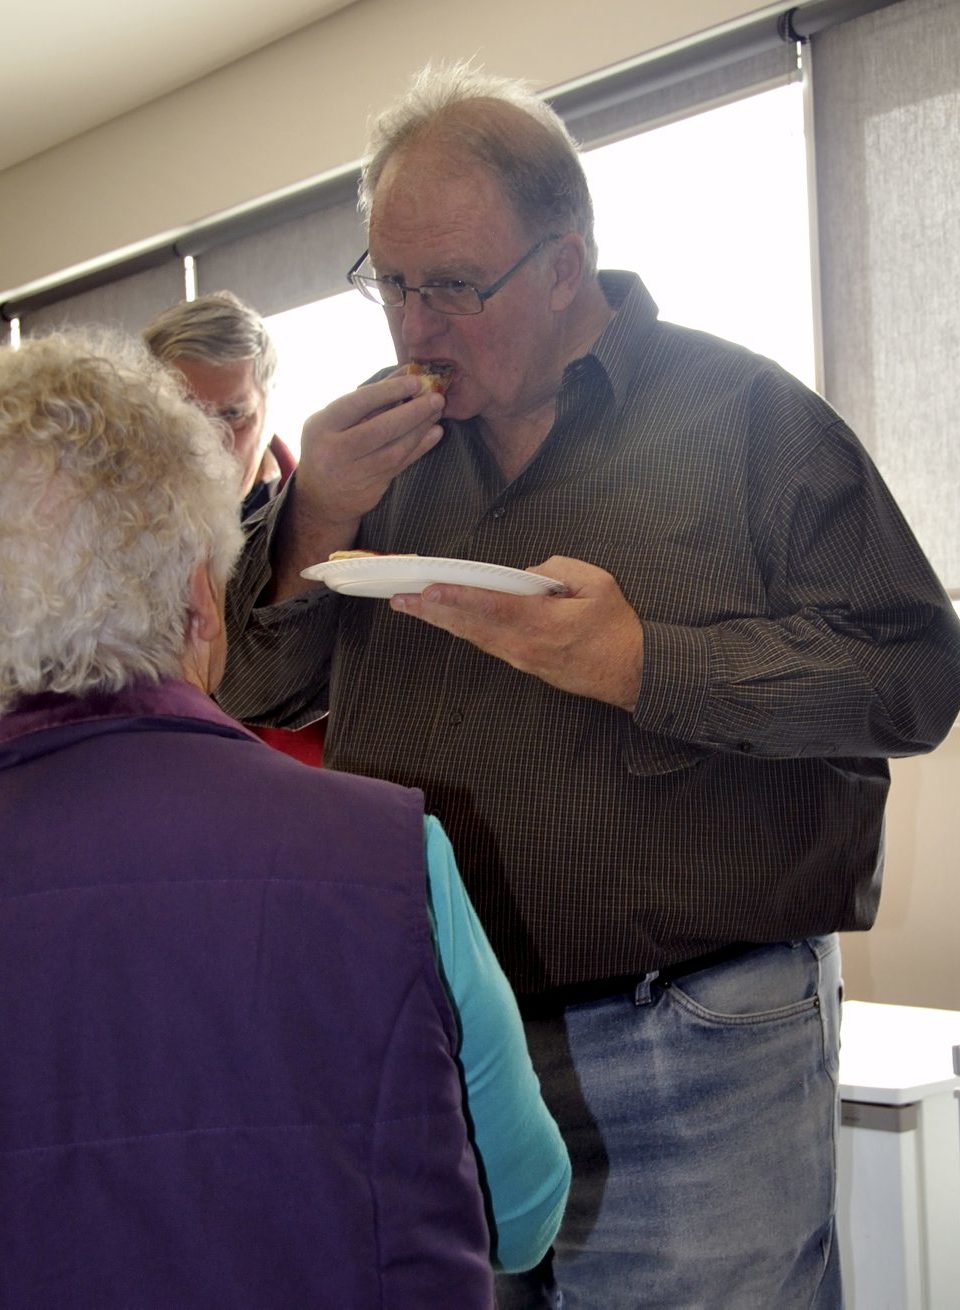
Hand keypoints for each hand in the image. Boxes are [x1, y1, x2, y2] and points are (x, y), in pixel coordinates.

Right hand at [297, 373, 445, 526]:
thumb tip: (404, 373)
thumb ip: (367, 399)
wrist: (321, 497)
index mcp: (322, 426)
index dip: (389, 391)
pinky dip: (420, 448)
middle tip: (436, 398)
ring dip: (420, 429)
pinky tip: (434, 433)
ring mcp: (355, 473)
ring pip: (394, 450)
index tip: (415, 381)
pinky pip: (401, 465)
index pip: (358, 403)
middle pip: (380, 430)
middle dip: (412, 412)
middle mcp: (336, 451)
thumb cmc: (328, 446)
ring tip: (437, 412)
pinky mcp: (372, 488)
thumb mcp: (334, 420)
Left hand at [389, 556, 644, 710]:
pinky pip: (486, 644)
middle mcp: (525, 645)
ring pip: (474, 636)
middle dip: (433, 610)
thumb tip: (524, 575)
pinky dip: (462, 630)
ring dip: (441, 621)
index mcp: (543, 623)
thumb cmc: (617, 627)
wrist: (633, 673)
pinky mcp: (524, 665)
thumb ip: (557, 569)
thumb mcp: (597, 583)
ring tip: (411, 607)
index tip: (429, 589)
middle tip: (400, 598)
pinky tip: (444, 620)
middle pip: (470, 625)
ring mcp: (522, 659)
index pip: (491, 606)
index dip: (457, 597)